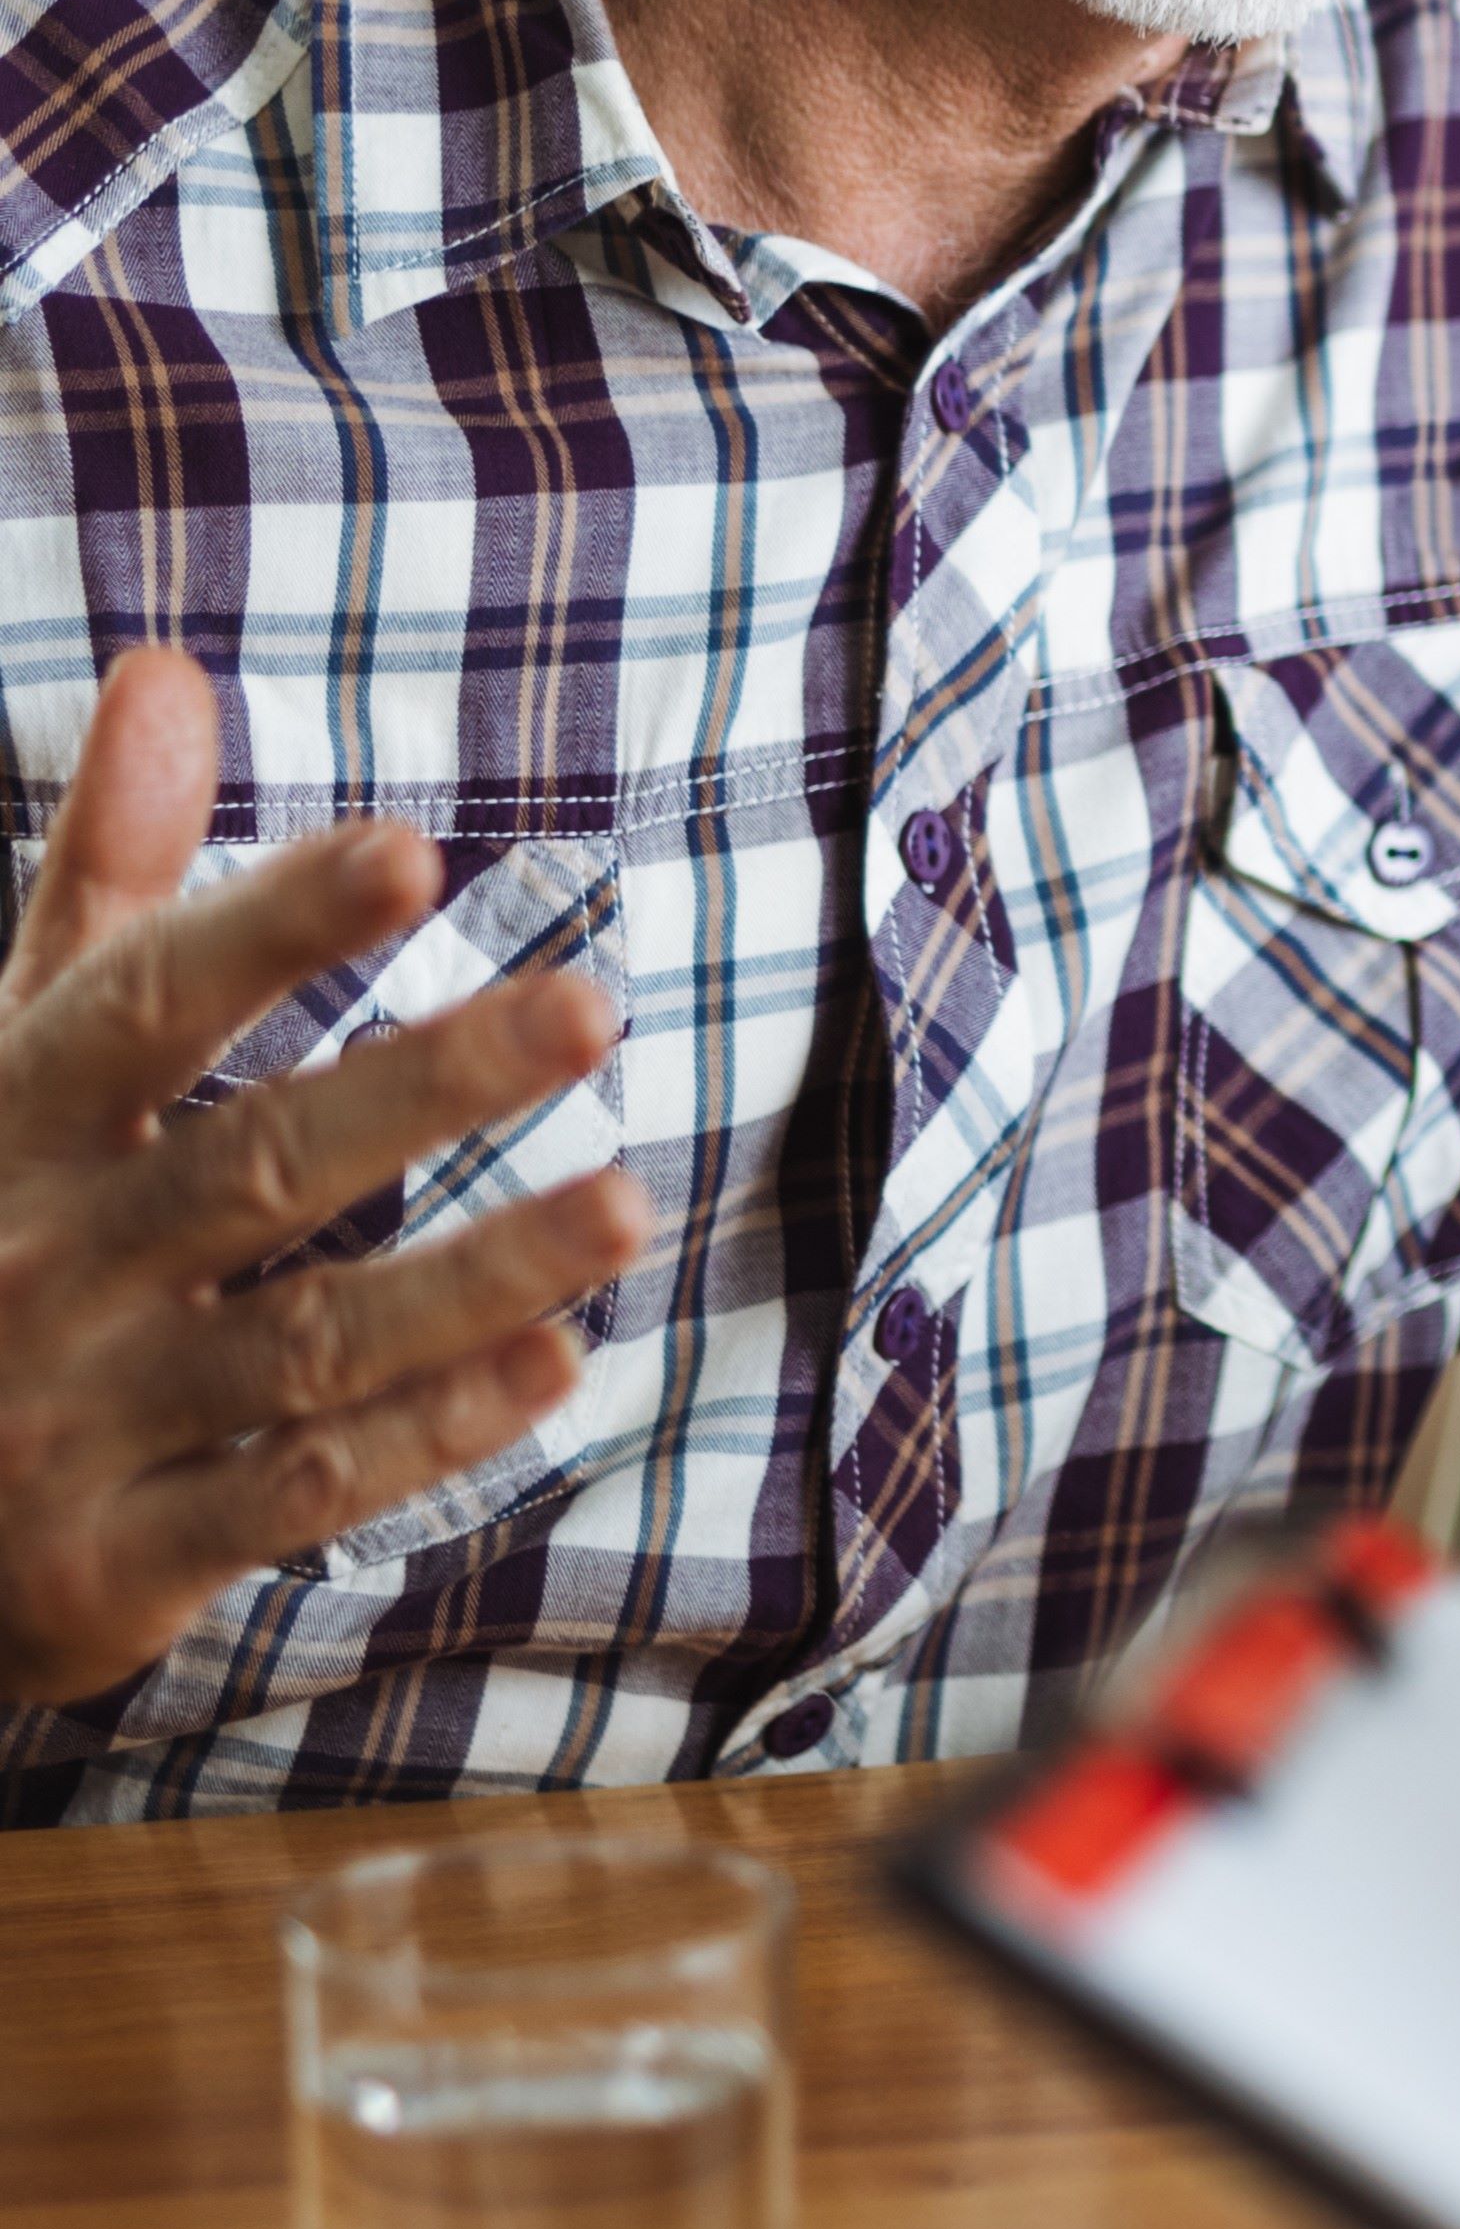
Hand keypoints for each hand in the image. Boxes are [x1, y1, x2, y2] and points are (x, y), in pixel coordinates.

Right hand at [0, 650, 644, 1701]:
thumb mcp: (16, 1053)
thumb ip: (108, 879)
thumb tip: (166, 670)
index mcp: (17, 1119)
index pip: (147, 1001)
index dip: (274, 924)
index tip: (411, 847)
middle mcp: (46, 1261)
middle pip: (259, 1162)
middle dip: (426, 1084)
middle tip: (598, 1006)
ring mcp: (76, 1416)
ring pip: (305, 1339)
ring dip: (473, 1275)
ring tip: (630, 1203)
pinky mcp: (112, 1558)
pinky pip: (289, 1491)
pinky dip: (423, 1437)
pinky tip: (554, 1367)